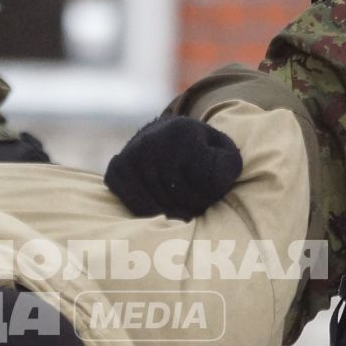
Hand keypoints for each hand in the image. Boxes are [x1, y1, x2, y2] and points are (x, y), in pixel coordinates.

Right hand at [104, 116, 242, 219]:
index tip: (213, 192)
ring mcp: (131, 155)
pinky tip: (162, 208)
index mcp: (182, 132)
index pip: (207, 182)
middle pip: (182, 196)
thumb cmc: (198, 149)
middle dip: (195, 206)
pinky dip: (152, 213)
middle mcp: (153, 141)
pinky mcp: (117, 169)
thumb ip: (228, 164)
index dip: (214, 194)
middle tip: (198, 204)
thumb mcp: (221, 149)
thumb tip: (216, 182)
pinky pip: (136, 207)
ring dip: (176, 213)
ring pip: (160, 205)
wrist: (162, 135)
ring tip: (183, 207)